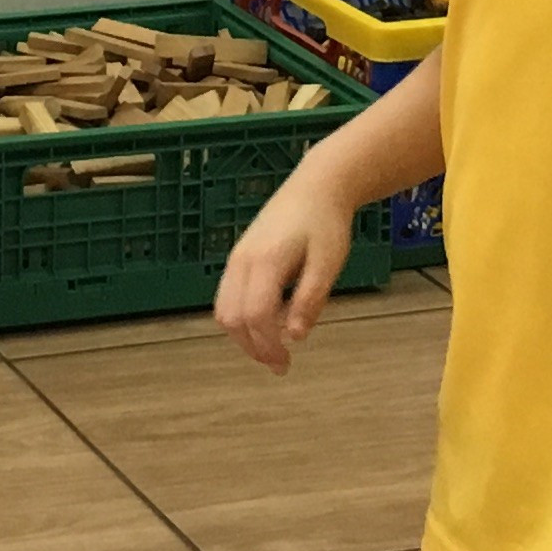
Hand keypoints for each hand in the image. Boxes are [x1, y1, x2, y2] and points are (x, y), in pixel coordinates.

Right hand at [214, 169, 351, 373]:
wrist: (317, 186)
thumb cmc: (326, 224)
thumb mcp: (328, 263)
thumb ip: (311, 299)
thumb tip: (296, 336)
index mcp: (266, 261)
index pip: (255, 315)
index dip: (268, 345)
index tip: (287, 363)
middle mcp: (243, 260)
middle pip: (232, 317)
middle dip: (252, 347)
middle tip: (280, 364)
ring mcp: (236, 257)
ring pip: (224, 309)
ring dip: (243, 336)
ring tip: (271, 350)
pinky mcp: (238, 257)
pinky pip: (227, 296)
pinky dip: (240, 318)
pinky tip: (265, 324)